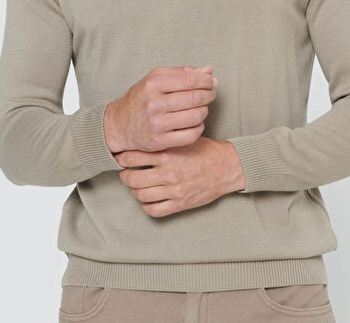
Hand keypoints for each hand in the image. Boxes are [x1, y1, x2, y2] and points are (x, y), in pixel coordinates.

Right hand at [104, 65, 217, 153]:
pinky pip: (191, 135)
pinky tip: (196, 122)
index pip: (190, 80)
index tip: (212, 81)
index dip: (206, 81)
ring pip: (196, 116)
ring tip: (202, 107)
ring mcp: (157, 124)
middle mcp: (154, 104)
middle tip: (211, 94)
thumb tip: (209, 70)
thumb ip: (182, 73)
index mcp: (153, 84)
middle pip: (195, 98)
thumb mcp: (155, 78)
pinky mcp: (161, 141)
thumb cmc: (141, 98)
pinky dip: (199, 127)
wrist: (120, 124)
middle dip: (208, 95)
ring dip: (205, 111)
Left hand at [115, 136, 245, 217]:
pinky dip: (146, 205)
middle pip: (132, 178)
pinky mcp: (181, 204)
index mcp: (169, 154)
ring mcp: (175, 190)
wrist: (227, 167)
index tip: (121, 157)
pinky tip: (148, 198)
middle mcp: (169, 172)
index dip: (123, 157)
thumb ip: (164, 142)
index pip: (133, 156)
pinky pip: (154, 210)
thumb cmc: (205, 151)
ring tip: (136, 185)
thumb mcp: (184, 140)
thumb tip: (141, 141)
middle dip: (125, 175)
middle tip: (126, 172)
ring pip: (141, 195)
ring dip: (135, 190)